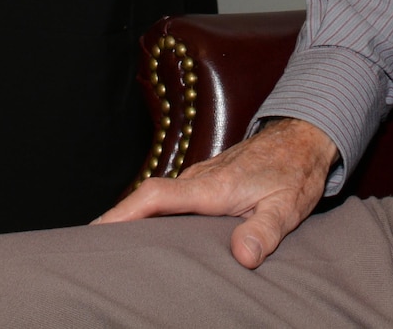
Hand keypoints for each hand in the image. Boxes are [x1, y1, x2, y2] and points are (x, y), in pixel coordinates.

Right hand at [92, 116, 338, 269]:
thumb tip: (243, 256)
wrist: (304, 137)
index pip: (156, 197)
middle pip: (147, 199)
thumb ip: (264, 231)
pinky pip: (171, 197)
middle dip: (115, 220)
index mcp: (212, 187)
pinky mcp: (206, 180)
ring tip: (108, 249)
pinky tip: (148, 234)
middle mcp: (200, 179)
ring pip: (158, 198)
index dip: (123, 212)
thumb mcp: (287, 207)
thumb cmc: (295, 172)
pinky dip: (152, 213)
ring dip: (132, 218)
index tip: (96, 230)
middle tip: (87, 251)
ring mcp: (201, 177)